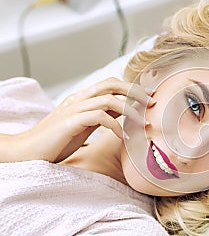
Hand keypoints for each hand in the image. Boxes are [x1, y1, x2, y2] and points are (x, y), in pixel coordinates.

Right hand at [17, 77, 154, 162]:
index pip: (111, 83)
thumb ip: (102, 114)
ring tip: (142, 123)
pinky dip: (115, 125)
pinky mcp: (70, 122)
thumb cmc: (58, 140)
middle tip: (152, 103)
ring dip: (130, 110)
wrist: (28, 151)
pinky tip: (123, 137)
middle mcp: (79, 99)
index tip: (150, 96)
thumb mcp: (85, 125)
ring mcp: (74, 109)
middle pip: (112, 84)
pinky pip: (98, 116)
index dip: (132, 88)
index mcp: (83, 98)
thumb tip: (124, 111)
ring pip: (108, 99)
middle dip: (135, 92)